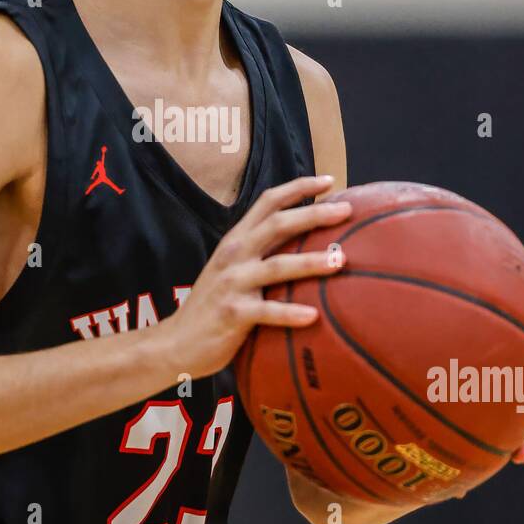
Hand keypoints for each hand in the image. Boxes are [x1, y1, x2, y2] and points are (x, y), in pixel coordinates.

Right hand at [164, 174, 351, 379]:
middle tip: (346, 211)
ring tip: (341, 260)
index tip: (329, 181)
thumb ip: (262, 255)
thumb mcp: (234, 271)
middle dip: (314, 214)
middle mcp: (234, 255)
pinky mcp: (232, 313)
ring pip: (277, 265)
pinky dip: (291, 313)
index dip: (299, 188)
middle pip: (277, 224)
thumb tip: (307, 245)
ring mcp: (232, 283)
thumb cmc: (216, 307)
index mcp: (237, 241)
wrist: (176, 342)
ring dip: (311, 262)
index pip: (268, 202)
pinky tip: (313, 316)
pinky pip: (266, 311)